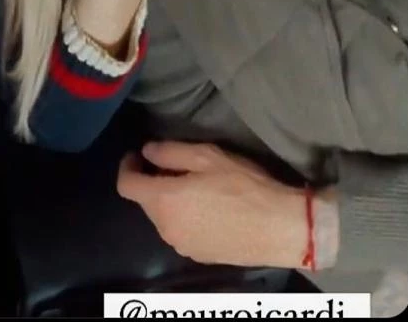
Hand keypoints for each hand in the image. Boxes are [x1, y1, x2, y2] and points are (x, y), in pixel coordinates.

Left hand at [117, 140, 307, 268]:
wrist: (281, 229)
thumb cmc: (244, 186)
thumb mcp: (206, 157)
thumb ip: (170, 153)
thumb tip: (147, 152)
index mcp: (163, 201)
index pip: (126, 185)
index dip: (128, 166)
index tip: (137, 155)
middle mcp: (166, 228)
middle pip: (145, 201)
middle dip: (153, 182)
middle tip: (175, 166)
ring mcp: (183, 246)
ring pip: (163, 218)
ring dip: (169, 201)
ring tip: (194, 187)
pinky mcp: (199, 256)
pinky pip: (181, 231)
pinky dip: (184, 217)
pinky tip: (207, 209)